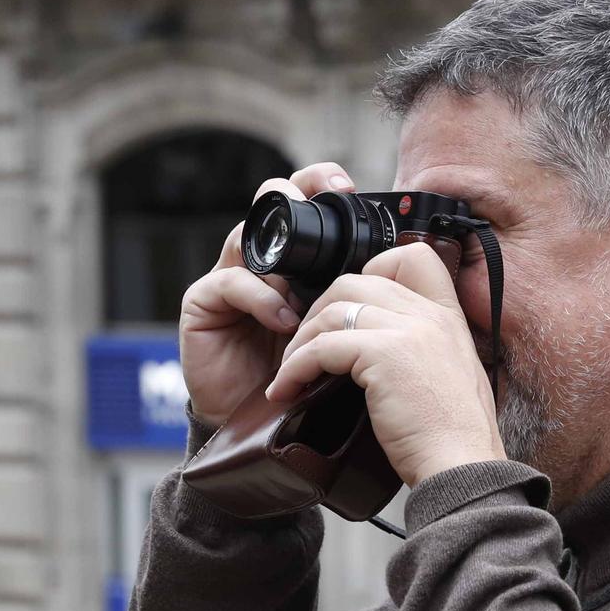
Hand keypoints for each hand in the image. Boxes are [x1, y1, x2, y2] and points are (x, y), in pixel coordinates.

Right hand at [177, 162, 351, 425]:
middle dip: (292, 194)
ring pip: (244, 237)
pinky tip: (284, 321)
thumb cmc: (308, 374)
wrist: (269, 425)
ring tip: (304, 290)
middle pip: (266, 203)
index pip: (302, 203)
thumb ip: (359, 292)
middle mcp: (260, 260)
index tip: (349, 188)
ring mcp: (228, 278)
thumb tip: (407, 261)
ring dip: (279, 260)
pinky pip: (230, 284)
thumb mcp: (341, 326)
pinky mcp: (202, 303)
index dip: (319, 184)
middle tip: (320, 201)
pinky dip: (261, 299)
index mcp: (295, 259)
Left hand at [263, 242, 505, 486]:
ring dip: (301, 343)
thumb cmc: (453, 437)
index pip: (413, 257)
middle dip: (319, 312)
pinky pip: (321, 347)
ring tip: (290, 374)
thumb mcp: (450, 378)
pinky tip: (288, 390)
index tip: (350, 309)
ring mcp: (408, 330)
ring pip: (333, 310)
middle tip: (305, 347)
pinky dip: (295, 368)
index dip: (372, 271)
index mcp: (448, 317)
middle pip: (356, 281)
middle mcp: (430, 315)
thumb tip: (378, 355)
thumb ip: (423, 351)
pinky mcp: (383, 354)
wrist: (462, 465)